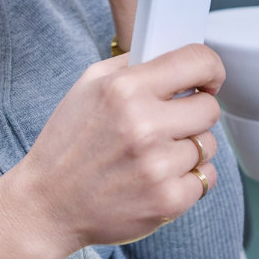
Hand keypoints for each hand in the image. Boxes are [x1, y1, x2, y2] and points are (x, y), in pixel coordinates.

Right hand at [0, 44, 223, 258]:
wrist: (49, 203)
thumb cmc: (67, 143)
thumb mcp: (86, 87)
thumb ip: (130, 66)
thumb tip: (171, 54)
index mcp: (123, 89)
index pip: (196, 62)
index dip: (210, 68)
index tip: (208, 78)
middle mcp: (143, 125)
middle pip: (209, 107)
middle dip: (194, 112)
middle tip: (169, 121)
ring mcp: (158, 165)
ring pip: (209, 144)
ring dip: (188, 147)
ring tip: (154, 153)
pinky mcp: (168, 200)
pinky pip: (206, 177)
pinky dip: (187, 177)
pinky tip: (157, 176)